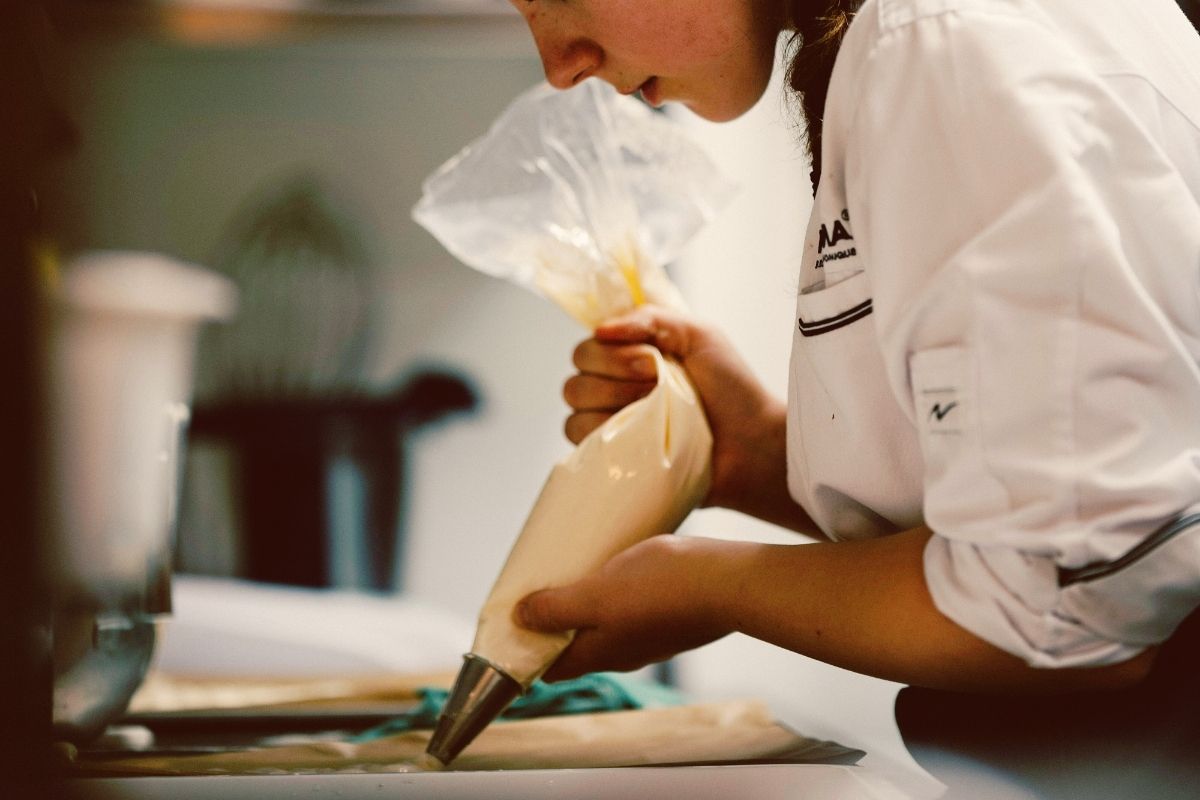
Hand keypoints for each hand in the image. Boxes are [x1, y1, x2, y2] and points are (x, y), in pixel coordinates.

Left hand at [515, 535, 734, 680]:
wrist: (729, 582)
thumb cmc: (661, 588)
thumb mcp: (597, 595)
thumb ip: (558, 608)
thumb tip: (520, 619)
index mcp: (600, 654)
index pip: (552, 668)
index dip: (527, 652)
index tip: (513, 627)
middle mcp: (625, 654)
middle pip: (578, 647)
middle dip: (556, 626)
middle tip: (541, 592)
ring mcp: (651, 637)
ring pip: (607, 628)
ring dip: (588, 609)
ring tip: (577, 575)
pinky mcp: (672, 617)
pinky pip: (634, 612)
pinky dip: (618, 598)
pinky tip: (621, 570)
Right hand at [563, 306, 812, 531]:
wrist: (754, 444)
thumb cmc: (733, 390)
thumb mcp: (698, 334)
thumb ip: (650, 317)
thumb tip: (600, 329)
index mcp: (629, 361)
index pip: (586, 350)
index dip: (611, 354)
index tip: (653, 358)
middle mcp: (614, 394)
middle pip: (575, 381)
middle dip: (616, 378)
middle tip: (657, 385)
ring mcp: (612, 430)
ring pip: (575, 412)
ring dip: (615, 407)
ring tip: (656, 415)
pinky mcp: (615, 462)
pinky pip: (582, 445)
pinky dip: (606, 436)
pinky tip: (639, 436)